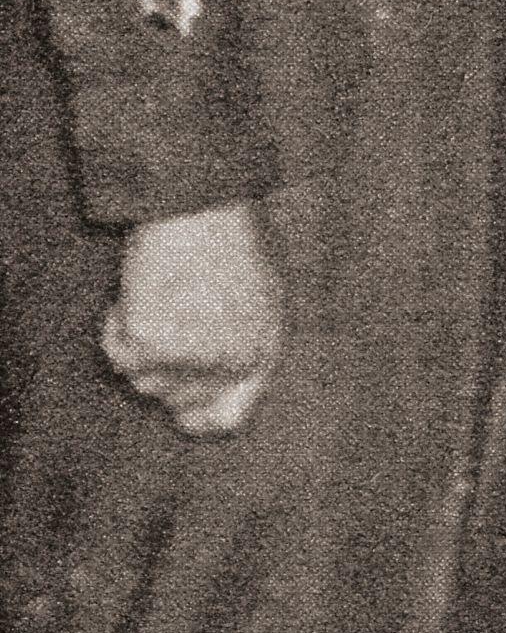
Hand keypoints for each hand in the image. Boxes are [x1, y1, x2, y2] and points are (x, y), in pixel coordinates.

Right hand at [104, 200, 280, 437]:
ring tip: (156, 300)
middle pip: (172, 400)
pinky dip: (118, 327)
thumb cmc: (225, 248)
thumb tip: (200, 395)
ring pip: (140, 380)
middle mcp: (230, 364)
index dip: (195, 418)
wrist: (200, 214)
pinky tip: (136, 297)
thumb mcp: (252, 303)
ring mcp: (192, 356)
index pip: (225, 419)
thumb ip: (233, 348)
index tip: (177, 409)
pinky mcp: (154, 342)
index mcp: (261, 355)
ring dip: (138, 346)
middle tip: (164, 323)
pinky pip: (118, 353)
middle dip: (160, 369)